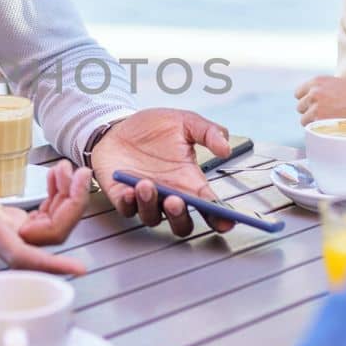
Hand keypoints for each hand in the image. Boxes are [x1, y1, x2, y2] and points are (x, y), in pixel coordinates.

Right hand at [0, 151, 90, 275]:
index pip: (22, 256)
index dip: (51, 265)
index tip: (80, 268)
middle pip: (48, 236)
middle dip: (72, 207)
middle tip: (78, 173)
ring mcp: (1, 226)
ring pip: (49, 227)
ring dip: (66, 200)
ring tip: (65, 169)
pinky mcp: (2, 217)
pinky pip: (40, 217)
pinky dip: (54, 198)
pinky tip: (53, 178)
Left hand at [88, 108, 231, 236]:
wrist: (119, 125)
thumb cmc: (153, 128)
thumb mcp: (185, 122)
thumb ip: (208, 132)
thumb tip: (226, 148)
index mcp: (188, 181)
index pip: (209, 206)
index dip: (219, 217)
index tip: (225, 221)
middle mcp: (169, 194)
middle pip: (181, 223)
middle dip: (180, 217)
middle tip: (176, 201)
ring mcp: (146, 198)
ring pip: (153, 218)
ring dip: (151, 206)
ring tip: (147, 184)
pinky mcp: (121, 195)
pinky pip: (126, 209)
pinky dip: (128, 203)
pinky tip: (129, 191)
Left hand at [293, 75, 345, 125]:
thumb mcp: (336, 83)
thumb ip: (321, 89)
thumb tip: (310, 98)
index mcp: (316, 81)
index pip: (298, 94)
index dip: (307, 101)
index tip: (314, 105)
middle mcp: (313, 92)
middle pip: (300, 107)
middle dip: (310, 111)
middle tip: (325, 114)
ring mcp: (315, 107)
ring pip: (304, 119)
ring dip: (314, 121)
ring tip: (329, 121)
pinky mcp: (320, 120)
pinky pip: (311, 128)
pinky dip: (319, 129)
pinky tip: (329, 126)